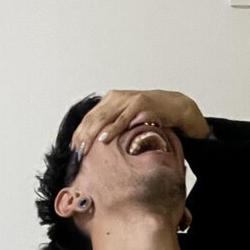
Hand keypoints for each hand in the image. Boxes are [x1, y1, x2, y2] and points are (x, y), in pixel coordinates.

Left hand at [71, 89, 210, 154]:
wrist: (176, 107)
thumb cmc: (152, 118)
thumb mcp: (129, 122)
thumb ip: (115, 128)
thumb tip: (100, 148)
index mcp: (111, 100)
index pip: (90, 117)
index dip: (80, 132)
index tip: (73, 147)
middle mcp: (117, 97)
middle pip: (94, 117)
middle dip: (83, 135)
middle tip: (77, 151)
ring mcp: (128, 99)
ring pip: (105, 117)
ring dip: (93, 133)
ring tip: (85, 147)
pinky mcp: (140, 103)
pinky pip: (123, 118)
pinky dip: (113, 129)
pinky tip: (104, 139)